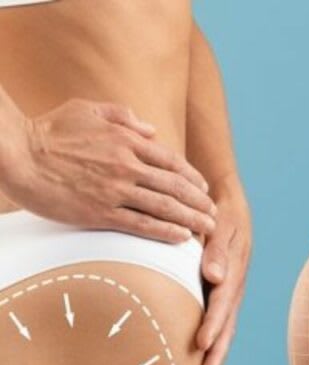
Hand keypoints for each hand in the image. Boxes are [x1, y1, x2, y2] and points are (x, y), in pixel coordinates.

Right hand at [0, 99, 215, 241]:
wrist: (16, 154)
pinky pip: (141, 224)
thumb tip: (151, 129)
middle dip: (200, 202)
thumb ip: (122, 116)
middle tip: (214, 215)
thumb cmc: (48, 130)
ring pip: (164, 207)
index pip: (171, 162)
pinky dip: (165, 231)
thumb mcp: (86, 109)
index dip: (192, 178)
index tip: (205, 190)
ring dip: (191, 219)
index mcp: (126, 140)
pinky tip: (181, 238)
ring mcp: (115, 189)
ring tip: (208, 229)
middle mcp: (127, 165)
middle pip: (175, 186)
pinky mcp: (100, 212)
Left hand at [195, 179, 250, 364]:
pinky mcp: (221, 295)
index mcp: (233, 272)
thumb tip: (215, 276)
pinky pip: (218, 323)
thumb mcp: (221, 225)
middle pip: (227, 326)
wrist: (228, 205)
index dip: (213, 324)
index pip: (221, 303)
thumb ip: (217, 250)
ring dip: (216, 357)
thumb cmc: (220, 213)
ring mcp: (229, 294)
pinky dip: (213, 344)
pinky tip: (203, 362)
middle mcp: (233, 288)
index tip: (202, 344)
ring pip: (224, 330)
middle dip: (218, 356)